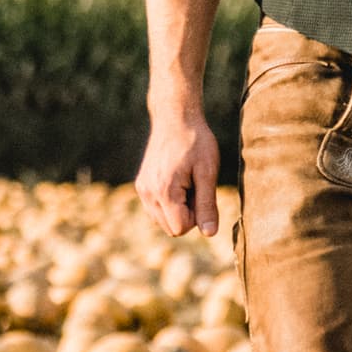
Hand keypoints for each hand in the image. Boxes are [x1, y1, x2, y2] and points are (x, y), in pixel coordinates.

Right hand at [136, 109, 219, 238]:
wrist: (175, 117)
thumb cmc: (196, 142)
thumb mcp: (208, 172)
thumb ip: (207, 205)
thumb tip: (210, 234)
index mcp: (164, 192)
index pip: (181, 228)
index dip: (197, 217)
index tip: (202, 192)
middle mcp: (148, 194)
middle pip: (171, 228)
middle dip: (188, 215)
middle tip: (196, 186)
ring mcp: (142, 190)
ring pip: (163, 221)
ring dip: (178, 209)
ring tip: (187, 182)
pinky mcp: (141, 185)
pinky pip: (157, 209)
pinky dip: (169, 203)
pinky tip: (177, 181)